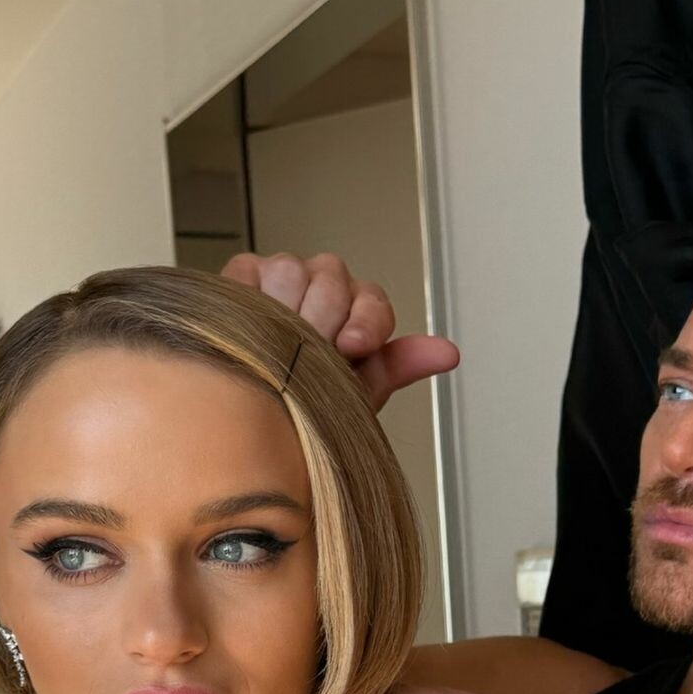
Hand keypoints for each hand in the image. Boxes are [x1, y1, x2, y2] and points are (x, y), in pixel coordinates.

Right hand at [221, 251, 458, 409]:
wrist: (254, 423)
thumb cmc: (307, 408)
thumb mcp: (355, 394)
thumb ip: (399, 365)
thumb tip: (448, 353)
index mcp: (359, 311)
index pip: (373, 301)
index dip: (364, 323)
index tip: (350, 349)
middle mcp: (326, 286)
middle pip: (332, 279)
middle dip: (320, 324)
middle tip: (304, 361)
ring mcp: (286, 277)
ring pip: (289, 270)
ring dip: (282, 313)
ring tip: (272, 353)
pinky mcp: (244, 275)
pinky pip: (250, 272)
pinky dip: (249, 299)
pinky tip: (249, 332)